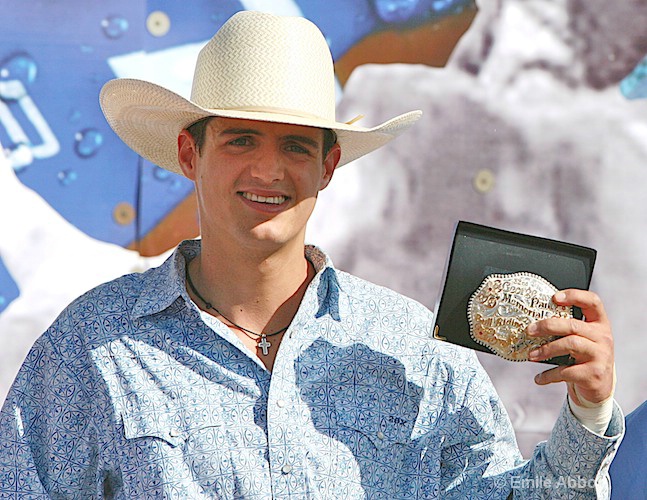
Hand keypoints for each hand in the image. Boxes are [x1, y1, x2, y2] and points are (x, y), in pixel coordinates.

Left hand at [526, 289, 613, 404]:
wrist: (599, 387)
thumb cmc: (583, 357)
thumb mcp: (581, 339)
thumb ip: (566, 328)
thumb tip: (531, 321)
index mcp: (599, 323)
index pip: (593, 302)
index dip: (575, 296)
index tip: (554, 297)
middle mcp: (603, 337)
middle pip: (573, 325)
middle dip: (547, 326)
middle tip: (529, 330)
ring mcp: (601, 356)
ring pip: (571, 344)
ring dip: (546, 349)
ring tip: (531, 355)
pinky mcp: (594, 374)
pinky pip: (567, 371)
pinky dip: (549, 374)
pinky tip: (539, 378)